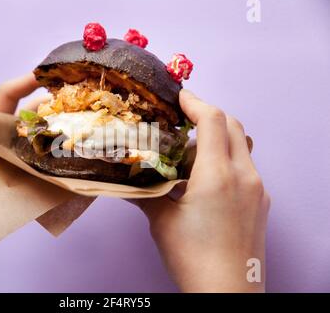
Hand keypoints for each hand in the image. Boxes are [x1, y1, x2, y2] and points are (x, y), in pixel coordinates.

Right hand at [133, 90, 269, 292]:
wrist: (227, 294)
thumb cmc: (194, 259)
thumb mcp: (162, 221)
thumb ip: (145, 192)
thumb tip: (128, 180)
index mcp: (218, 175)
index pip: (212, 120)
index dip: (195, 102)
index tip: (179, 96)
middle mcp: (244, 176)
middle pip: (233, 125)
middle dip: (208, 115)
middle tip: (182, 120)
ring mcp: (257, 189)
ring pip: (241, 145)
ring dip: (218, 138)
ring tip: (190, 152)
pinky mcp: (260, 203)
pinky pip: (245, 166)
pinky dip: (226, 159)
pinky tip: (205, 178)